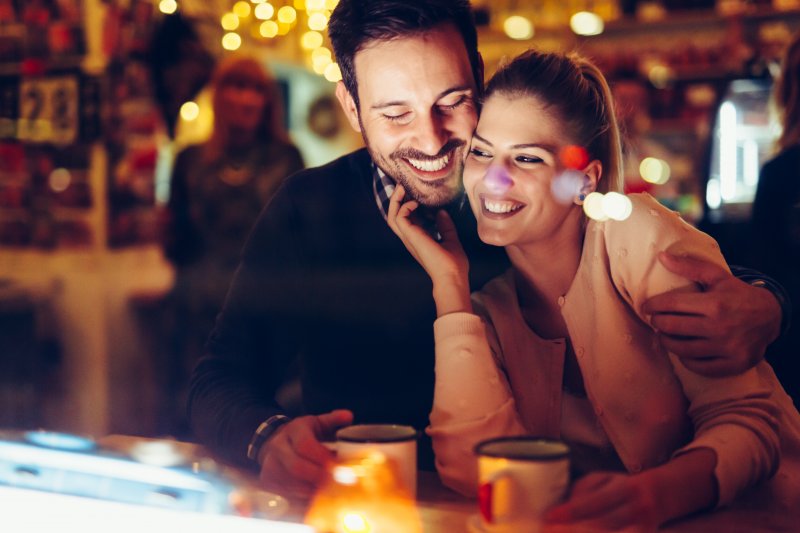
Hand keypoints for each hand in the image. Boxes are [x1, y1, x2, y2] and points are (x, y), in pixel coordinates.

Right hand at [257, 409, 352, 498]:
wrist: (275, 442)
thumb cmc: (303, 434)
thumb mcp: (318, 423)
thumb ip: (334, 420)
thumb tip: (348, 416)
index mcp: (294, 430)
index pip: (305, 445)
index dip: (322, 458)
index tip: (338, 466)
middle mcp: (278, 447)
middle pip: (297, 467)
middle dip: (319, 478)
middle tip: (337, 484)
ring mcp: (270, 465)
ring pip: (291, 485)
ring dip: (312, 492)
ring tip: (329, 493)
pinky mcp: (267, 483)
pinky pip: (284, 496)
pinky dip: (302, 502)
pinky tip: (316, 501)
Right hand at [387, 185, 470, 314]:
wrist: (452, 277)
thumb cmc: (453, 264)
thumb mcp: (451, 239)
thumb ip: (445, 226)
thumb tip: (441, 212)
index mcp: (418, 239)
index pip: (407, 220)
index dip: (407, 206)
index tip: (414, 194)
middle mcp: (411, 238)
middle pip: (394, 217)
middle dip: (396, 201)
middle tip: (402, 187)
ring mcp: (409, 238)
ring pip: (392, 217)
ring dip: (396, 201)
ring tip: (402, 188)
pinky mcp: (411, 237)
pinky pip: (399, 218)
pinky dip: (405, 207)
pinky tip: (415, 203)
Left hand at [545, 472, 657, 532]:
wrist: (659, 496)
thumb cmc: (621, 486)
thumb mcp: (604, 479)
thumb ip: (583, 490)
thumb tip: (564, 507)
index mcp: (627, 488)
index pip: (597, 501)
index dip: (572, 510)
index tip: (550, 516)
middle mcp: (638, 509)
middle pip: (603, 524)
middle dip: (573, 529)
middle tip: (548, 530)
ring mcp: (643, 528)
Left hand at [641, 252, 780, 376]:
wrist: (772, 317)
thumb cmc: (738, 294)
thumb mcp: (718, 277)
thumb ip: (689, 266)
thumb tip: (661, 256)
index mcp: (715, 303)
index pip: (671, 305)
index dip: (653, 305)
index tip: (646, 306)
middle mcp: (720, 327)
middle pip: (672, 327)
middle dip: (657, 322)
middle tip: (654, 319)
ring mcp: (727, 348)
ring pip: (681, 349)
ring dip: (666, 341)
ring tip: (664, 334)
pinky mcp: (733, 364)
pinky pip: (698, 366)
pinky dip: (685, 359)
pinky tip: (682, 350)